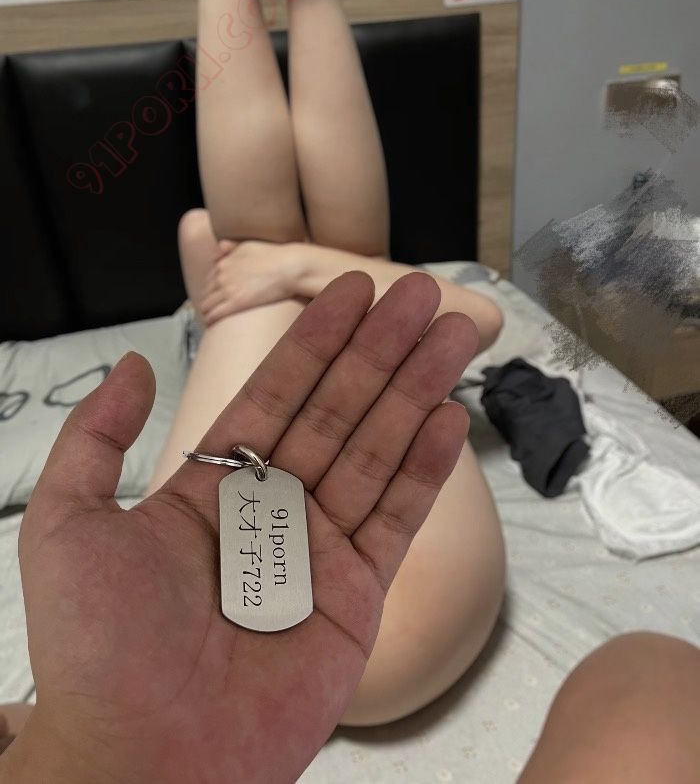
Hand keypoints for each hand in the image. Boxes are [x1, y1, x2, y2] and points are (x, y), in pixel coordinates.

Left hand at [8, 272, 476, 783]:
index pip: (277, 394)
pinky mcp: (358, 596)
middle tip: (420, 294)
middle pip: (340, 411)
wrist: (141, 759)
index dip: (317, 341)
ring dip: (416, 390)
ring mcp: (321, 550)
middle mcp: (274, 508)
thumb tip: (132, 363)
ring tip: (452, 335)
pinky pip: (397, 518)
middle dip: (381, 349)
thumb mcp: (69, 525)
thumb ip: (97, 438)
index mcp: (215, 486)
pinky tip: (448, 418)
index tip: (353, 291)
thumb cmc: (96, 649)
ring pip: (378, 450)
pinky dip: (425, 469)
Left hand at [199, 239, 300, 324]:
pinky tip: (211, 324)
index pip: (208, 279)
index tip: (211, 296)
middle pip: (206, 293)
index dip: (209, 289)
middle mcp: (222, 275)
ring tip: (208, 319)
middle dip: (206, 301)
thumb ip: (232, 248)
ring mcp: (228, 289)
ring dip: (206, 312)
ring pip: (207, 305)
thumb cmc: (274, 256)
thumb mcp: (250, 245)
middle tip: (209, 310)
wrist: (288, 267)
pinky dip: (210, 319)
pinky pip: (215, 314)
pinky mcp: (236, 303)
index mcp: (224, 262)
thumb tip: (220, 247)